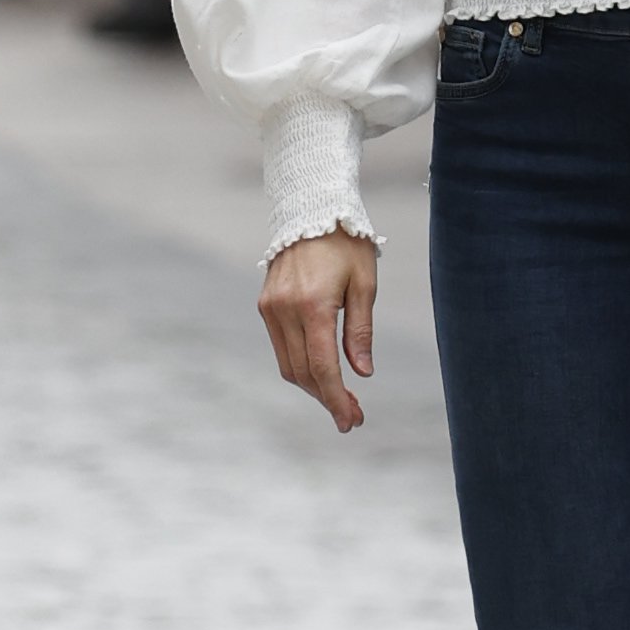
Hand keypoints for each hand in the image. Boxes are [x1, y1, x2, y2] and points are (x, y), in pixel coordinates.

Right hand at [259, 228, 377, 431]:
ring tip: (339, 397)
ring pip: (288, 364)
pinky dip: (300, 365)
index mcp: (314, 305)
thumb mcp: (364, 284)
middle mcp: (285, 310)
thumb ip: (360, 331)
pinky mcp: (265, 304)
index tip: (352, 421)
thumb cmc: (346, 243)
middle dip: (327, 398)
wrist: (311, 208)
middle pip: (303, 372)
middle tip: (353, 415)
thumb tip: (361, 373)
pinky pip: (281, 347)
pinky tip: (320, 371)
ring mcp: (270, 308)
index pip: (323, 367)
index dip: (337, 399)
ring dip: (313, 386)